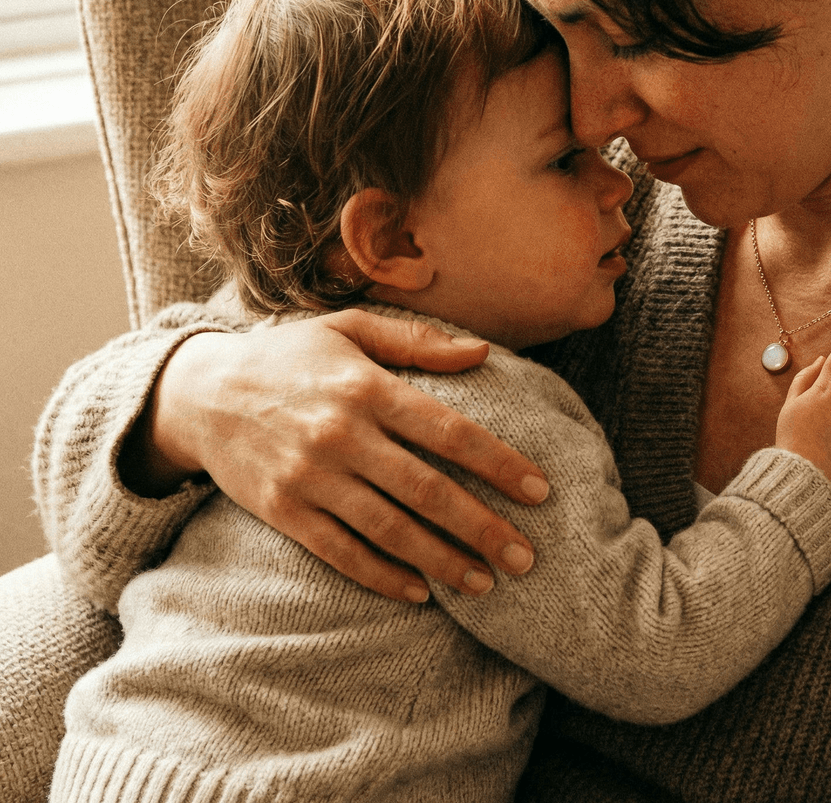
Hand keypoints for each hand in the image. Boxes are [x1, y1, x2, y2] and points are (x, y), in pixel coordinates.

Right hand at [121, 310, 549, 601]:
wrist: (199, 393)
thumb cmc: (288, 356)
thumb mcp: (349, 329)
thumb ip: (418, 341)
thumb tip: (483, 352)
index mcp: (366, 387)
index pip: (449, 431)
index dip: (499, 463)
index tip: (539, 491)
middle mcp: (341, 434)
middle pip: (427, 490)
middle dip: (482, 527)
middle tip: (526, 558)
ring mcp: (310, 478)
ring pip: (388, 529)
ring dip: (441, 561)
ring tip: (485, 583)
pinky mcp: (283, 511)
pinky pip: (340, 553)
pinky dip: (381, 577)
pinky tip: (419, 593)